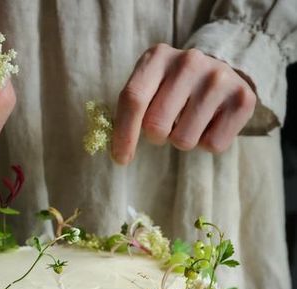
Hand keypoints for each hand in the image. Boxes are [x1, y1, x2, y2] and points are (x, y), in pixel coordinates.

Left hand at [112, 43, 255, 163]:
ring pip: (184, 140)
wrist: (223, 74)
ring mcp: (218, 78)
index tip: (120, 159)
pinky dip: (207, 143)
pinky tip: (210, 123)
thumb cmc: (174, 89)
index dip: (124, 134)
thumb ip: (131, 110)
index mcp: (158, 57)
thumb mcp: (149, 87)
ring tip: (191, 120)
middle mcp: (189, 62)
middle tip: (167, 126)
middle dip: (157, 136)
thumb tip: (118, 152)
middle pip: (156, 126)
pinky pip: (212, 145)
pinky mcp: (242, 99)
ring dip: (182, 140)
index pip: (133, 99)